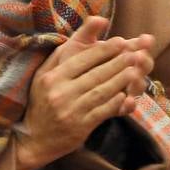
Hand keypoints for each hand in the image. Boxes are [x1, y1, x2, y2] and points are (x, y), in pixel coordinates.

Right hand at [14, 16, 154, 169]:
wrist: (33, 139)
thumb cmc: (42, 101)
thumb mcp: (44, 74)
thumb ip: (63, 53)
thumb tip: (85, 31)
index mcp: (52, 77)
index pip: (82, 60)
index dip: (104, 50)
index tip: (121, 42)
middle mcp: (60, 93)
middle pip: (95, 75)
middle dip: (118, 63)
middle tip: (136, 54)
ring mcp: (70, 111)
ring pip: (101, 92)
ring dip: (121, 81)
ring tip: (136, 71)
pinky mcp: (79, 128)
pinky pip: (102, 112)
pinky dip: (115, 104)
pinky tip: (127, 96)